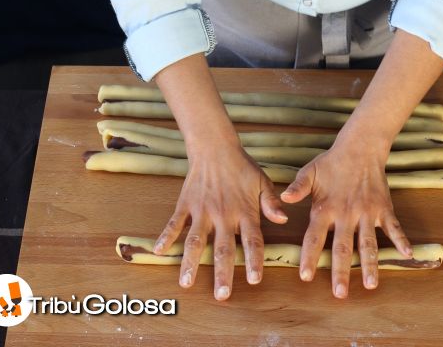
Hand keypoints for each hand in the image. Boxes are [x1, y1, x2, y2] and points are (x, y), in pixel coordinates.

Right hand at [152, 147, 287, 300]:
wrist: (215, 147)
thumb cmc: (242, 168)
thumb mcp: (263, 182)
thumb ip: (271, 203)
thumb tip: (283, 220)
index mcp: (244, 211)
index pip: (252, 240)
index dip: (254, 261)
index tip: (254, 280)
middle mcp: (223, 215)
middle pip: (222, 249)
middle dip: (222, 273)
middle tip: (222, 295)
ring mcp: (202, 210)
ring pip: (195, 241)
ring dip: (190, 263)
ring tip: (186, 284)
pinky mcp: (186, 204)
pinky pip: (174, 223)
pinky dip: (166, 237)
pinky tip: (159, 252)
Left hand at [280, 142, 411, 298]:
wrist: (360, 148)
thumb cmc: (331, 163)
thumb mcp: (309, 172)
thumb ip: (296, 188)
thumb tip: (283, 200)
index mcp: (325, 208)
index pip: (314, 237)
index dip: (309, 257)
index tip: (305, 276)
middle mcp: (346, 214)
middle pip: (342, 248)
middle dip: (340, 272)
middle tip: (339, 294)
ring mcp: (367, 212)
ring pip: (368, 243)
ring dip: (369, 264)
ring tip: (370, 284)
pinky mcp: (383, 208)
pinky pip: (393, 227)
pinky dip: (401, 240)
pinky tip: (408, 255)